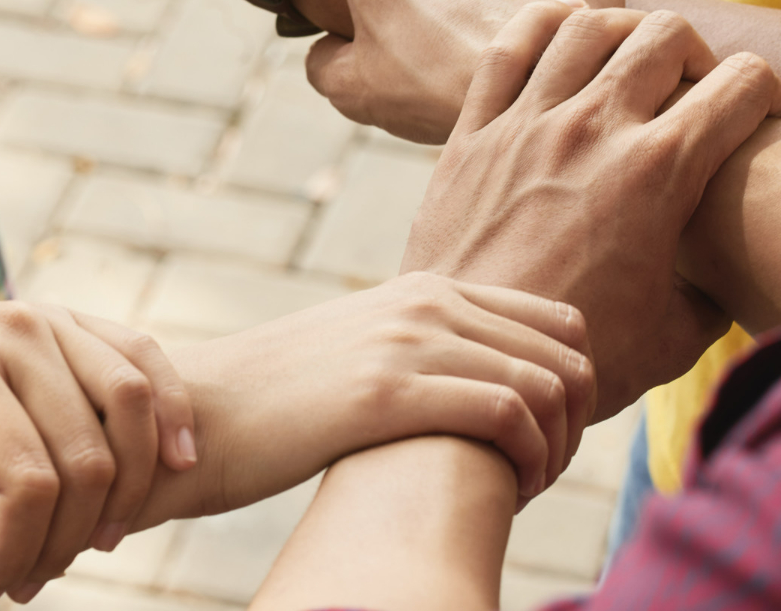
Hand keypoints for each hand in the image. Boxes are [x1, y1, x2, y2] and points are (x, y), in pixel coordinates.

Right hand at [141, 271, 593, 526]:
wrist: (204, 414)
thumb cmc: (282, 400)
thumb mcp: (362, 352)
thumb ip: (422, 349)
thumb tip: (481, 387)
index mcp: (424, 288)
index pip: (558, 323)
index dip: (574, 387)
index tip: (547, 441)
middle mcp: (424, 302)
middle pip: (567, 357)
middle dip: (576, 427)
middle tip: (542, 473)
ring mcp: (406, 342)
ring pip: (548, 386)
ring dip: (558, 451)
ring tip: (526, 488)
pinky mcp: (386, 393)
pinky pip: (507, 416)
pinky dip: (530, 461)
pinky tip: (510, 492)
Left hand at [403, 1, 780, 417]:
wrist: (474, 366)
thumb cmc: (578, 360)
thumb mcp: (674, 337)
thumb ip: (711, 294)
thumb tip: (721, 281)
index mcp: (660, 172)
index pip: (744, 85)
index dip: (769, 92)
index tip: (761, 116)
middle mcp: (594, 129)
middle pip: (664, 35)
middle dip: (697, 51)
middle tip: (693, 86)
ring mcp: (526, 125)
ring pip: (585, 26)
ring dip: (622, 29)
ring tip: (630, 58)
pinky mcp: (471, 135)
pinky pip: (506, 48)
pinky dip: (542, 23)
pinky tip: (561, 29)